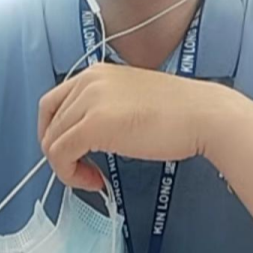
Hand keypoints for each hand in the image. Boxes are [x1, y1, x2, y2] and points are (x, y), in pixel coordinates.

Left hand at [38, 63, 219, 191]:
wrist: (203, 115)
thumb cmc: (178, 111)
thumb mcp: (131, 97)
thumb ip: (105, 107)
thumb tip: (85, 134)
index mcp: (96, 72)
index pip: (54, 102)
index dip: (57, 131)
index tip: (75, 151)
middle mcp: (88, 81)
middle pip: (48, 121)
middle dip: (59, 150)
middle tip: (81, 168)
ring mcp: (89, 101)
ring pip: (51, 141)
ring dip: (66, 167)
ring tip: (92, 177)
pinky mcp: (93, 125)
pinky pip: (60, 155)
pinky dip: (70, 174)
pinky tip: (95, 180)